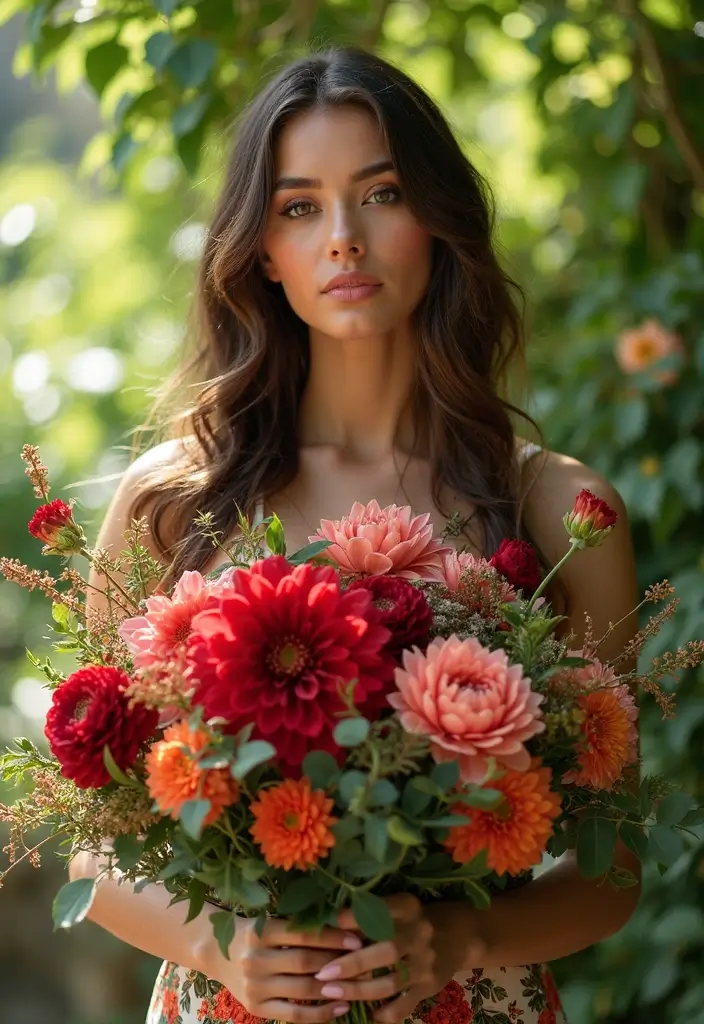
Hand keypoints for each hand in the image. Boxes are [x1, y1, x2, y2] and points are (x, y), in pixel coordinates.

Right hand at [203, 915, 363, 1022]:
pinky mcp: (257, 1007)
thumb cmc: (255, 933)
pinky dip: (320, 1014)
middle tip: (366, 963)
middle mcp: (255, 958)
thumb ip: (300, 925)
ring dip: (334, 989)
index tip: (357, 939)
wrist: (217, 954)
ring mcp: (255, 985)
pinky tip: (340, 1008)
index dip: (332, 937)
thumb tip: (346, 924)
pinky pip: (294, 1014)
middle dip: (338, 963)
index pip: (303, 934)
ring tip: (359, 986)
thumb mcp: (271, 922)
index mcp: (261, 931)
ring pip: (302, 989)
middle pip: (305, 962)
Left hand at [312, 895, 485, 1023]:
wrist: (462, 935)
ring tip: (330, 993)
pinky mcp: (430, 986)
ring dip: (359, 990)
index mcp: (409, 908)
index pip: (381, 911)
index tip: (330, 925)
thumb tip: (331, 923)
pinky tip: (367, 1015)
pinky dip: (385, 1013)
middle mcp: (420, 934)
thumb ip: (373, 913)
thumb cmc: (418, 918)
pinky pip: (405, 1005)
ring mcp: (426, 963)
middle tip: (323, 974)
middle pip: (386, 951)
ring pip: (391, 982)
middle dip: (352, 964)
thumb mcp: (401, 906)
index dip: (355, 918)